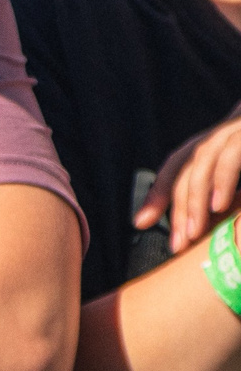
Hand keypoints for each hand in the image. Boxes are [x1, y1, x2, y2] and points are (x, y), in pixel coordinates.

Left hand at [134, 112, 240, 252]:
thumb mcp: (236, 166)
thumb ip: (223, 194)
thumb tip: (202, 223)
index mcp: (217, 142)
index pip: (178, 165)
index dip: (158, 192)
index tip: (140, 222)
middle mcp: (225, 131)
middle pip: (187, 166)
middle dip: (178, 206)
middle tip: (178, 242)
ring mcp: (238, 128)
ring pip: (204, 159)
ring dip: (196, 197)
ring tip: (194, 230)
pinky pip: (234, 153)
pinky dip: (223, 179)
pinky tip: (219, 204)